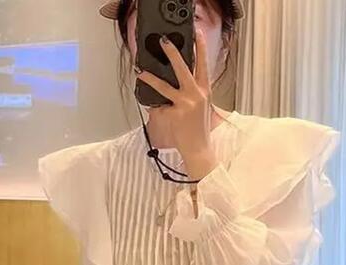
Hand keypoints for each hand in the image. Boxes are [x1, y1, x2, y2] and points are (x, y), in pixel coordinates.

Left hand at [136, 28, 218, 179]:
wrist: (199, 148)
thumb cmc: (198, 129)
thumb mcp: (201, 107)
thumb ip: (191, 93)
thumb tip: (173, 84)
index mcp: (204, 90)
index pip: (204, 65)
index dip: (201, 48)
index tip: (196, 34)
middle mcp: (196, 94)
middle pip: (183, 68)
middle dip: (172, 52)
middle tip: (164, 41)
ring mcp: (186, 103)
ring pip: (165, 86)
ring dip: (151, 78)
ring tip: (141, 72)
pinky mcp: (176, 113)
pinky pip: (159, 106)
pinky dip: (154, 108)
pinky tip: (152, 108)